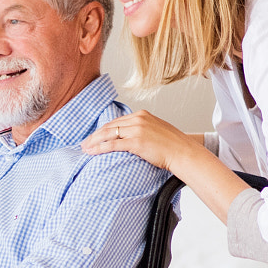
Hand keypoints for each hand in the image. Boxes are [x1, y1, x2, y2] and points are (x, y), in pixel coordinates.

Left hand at [80, 110, 202, 172]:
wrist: (183, 152)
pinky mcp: (136, 142)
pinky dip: (100, 148)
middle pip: (110, 126)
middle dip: (95, 135)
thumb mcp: (157, 130)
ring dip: (94, 142)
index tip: (94, 137)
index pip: (116, 121)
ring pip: (108, 134)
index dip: (103, 130)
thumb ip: (143, 130)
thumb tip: (131, 138)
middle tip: (84, 144)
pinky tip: (92, 152)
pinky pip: (113, 144)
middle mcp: (138, 119)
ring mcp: (137, 130)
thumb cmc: (173, 146)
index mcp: (142, 114)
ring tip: (85, 149)